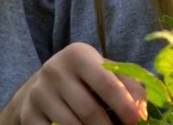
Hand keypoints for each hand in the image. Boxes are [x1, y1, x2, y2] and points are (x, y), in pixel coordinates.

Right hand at [6, 42, 147, 124]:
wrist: (42, 84)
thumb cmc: (86, 78)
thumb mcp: (107, 72)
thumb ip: (129, 84)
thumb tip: (143, 109)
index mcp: (79, 55)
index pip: (106, 83)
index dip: (125, 105)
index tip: (139, 120)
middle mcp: (55, 71)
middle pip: (88, 109)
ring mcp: (38, 93)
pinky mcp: (29, 113)